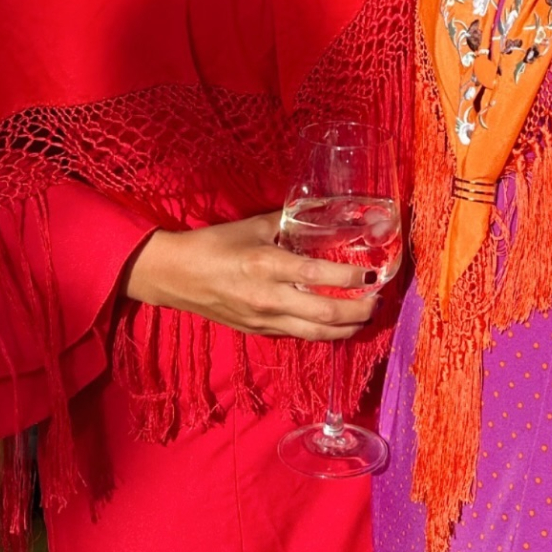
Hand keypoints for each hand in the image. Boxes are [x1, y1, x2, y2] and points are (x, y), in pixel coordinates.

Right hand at [122, 210, 380, 341]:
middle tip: (378, 300)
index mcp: (267, 265)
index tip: (374, 272)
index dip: (353, 277)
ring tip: (364, 318)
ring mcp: (264, 320)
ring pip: (315, 334)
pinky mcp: (258, 332)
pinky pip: (297, 335)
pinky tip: (334, 325)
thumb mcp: (253, 226)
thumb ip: (288, 223)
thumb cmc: (212, 244)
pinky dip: (321, 332)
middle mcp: (269, 298)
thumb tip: (321, 215)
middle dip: (359, 311)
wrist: (174, 276)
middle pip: (326, 314)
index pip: (320, 275)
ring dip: (346, 329)